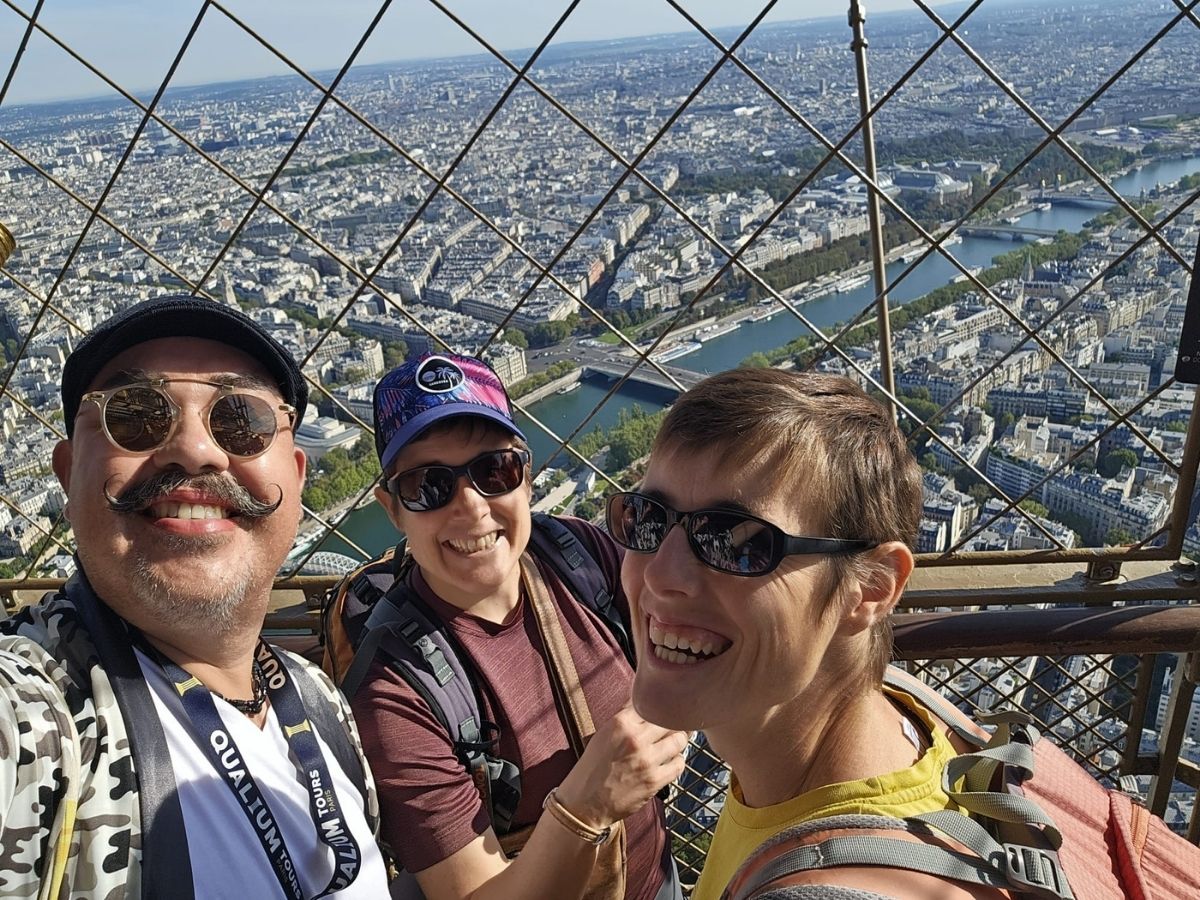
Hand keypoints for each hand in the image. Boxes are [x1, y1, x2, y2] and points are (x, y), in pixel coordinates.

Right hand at [553, 703, 687, 828]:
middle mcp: (635, 739)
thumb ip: (626, 718)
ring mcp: (647, 760)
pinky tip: (671, 761)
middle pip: (669, 720)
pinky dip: (678, 761)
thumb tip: (643, 701)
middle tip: (675, 725)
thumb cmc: (592, 768)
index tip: (666, 708)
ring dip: (678, 741)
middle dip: (673, 722)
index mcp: (621, 723)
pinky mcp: (654, 781)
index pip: (651, 704)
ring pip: (679, 741)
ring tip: (675, 742)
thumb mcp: (603, 734)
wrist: (584, 803)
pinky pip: (679, 764)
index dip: (660, 706)